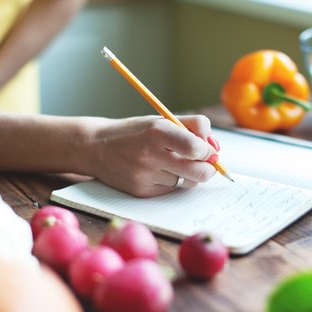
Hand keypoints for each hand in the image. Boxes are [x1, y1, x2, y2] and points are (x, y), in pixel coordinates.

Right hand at [86, 115, 218, 196]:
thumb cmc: (136, 133)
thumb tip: (215, 147)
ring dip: (188, 175)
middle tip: (205, 163)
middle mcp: (150, 155)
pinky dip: (172, 182)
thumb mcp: (162, 120)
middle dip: (208, 168)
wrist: (96, 147)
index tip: (207, 149)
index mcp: (158, 132)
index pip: (196, 147)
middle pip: (199, 172)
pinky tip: (159, 172)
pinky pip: (171, 190)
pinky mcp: (141, 191)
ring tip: (174, 163)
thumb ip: (194, 126)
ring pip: (187, 183)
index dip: (208, 151)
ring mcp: (145, 176)